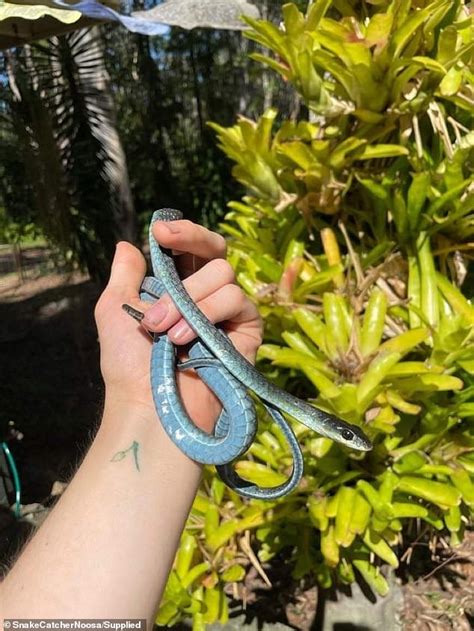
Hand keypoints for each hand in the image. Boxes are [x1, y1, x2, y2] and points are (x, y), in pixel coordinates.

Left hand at [94, 219, 262, 431]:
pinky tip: (189, 340)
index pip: (192, 249)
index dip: (183, 233)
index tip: (160, 232)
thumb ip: (125, 275)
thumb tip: (127, 244)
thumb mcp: (115, 311)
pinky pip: (237, 299)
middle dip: (186, 262)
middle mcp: (206, 296)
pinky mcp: (247, 330)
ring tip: (167, 334)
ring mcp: (228, 313)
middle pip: (215, 252)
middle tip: (159, 290)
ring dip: (189, 301)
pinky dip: (209, 313)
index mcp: (177, 289)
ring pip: (223, 274)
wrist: (149, 407)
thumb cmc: (128, 365)